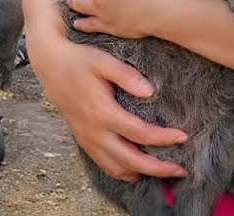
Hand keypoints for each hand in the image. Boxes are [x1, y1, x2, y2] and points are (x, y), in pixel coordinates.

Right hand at [26, 19, 189, 181]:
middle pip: (130, 160)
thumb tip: (150, 91)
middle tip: (180, 170)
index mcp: (102, 112)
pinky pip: (104, 164)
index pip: (139, 133)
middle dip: (157, 168)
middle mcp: (94, 131)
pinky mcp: (83, 139)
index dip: (163, 139)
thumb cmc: (79, 60)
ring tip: (162, 172)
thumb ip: (128, 75)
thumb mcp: (104, 60)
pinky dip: (122, 171)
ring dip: (141, 173)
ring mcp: (87, 138)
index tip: (183, 136)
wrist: (50, 64)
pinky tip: (136, 170)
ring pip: (116, 168)